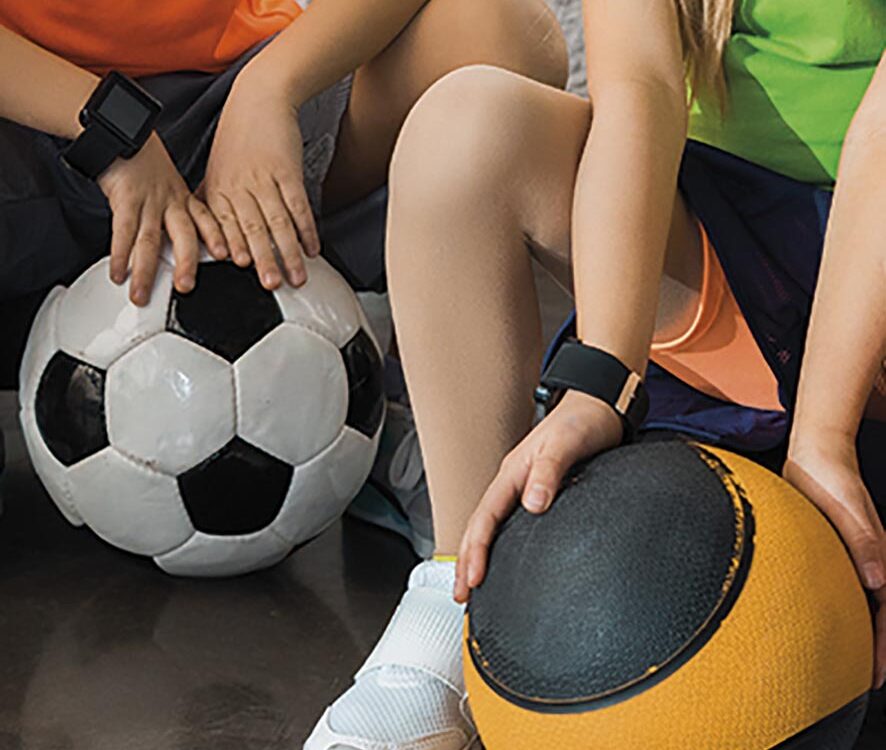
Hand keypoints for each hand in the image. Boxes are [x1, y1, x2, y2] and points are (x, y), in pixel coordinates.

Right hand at [98, 132, 224, 305]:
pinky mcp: (125, 199)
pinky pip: (123, 231)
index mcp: (185, 201)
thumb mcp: (173, 188)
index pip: (208, 222)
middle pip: (184, 237)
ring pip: (150, 241)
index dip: (218, 239)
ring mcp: (148, 202)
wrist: (122, 131)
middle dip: (186, 264)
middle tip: (186, 288)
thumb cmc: (146, 164)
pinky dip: (119, 254)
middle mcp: (171, 203)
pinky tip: (118, 272)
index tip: (229, 258)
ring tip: (141, 294)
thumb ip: (181, 213)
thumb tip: (188, 242)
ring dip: (145, 271)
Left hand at [200, 63, 320, 290]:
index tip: (242, 270)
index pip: (225, 225)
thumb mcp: (214, 169)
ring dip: (288, 252)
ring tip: (297, 275)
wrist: (260, 98)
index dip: (234, 248)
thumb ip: (211, 203)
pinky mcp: (287, 170)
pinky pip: (298, 205)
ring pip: (277, 222)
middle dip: (263, 259)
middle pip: (252, 229)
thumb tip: (207, 235)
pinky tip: (313, 247)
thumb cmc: (237, 136)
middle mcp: (239, 186)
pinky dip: (307, 228)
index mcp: (218, 189)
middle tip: (271, 284)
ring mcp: (264, 178)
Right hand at [454, 390, 622, 602]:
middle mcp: (513, 483)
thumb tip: (533, 503)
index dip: (476, 550)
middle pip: (480, 526)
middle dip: (467, 561)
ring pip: (491, 526)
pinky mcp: (538, 493)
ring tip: (472, 584)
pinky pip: (509, 524)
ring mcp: (523, 488)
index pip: (486, 517)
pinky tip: (504, 559)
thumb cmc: (583, 422)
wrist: (599, 406)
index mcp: (513, 473)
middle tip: (462, 595)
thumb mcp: (566, 443)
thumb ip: (548, 472)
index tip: (473, 579)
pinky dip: (499, 544)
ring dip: (478, 554)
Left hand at [784, 438, 885, 689]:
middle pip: (879, 612)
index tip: (876, 675)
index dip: (882, 646)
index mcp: (877, 556)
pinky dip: (849, 606)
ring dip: (864, 630)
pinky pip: (849, 585)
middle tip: (867, 679)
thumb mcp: (848, 513)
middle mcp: (871, 559)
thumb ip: (864, 545)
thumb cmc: (829, 481)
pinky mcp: (839, 546)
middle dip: (877, 648)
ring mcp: (855, 554)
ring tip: (854, 659)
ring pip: (866, 601)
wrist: (816, 454)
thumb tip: (880, 583)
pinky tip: (834, 616)